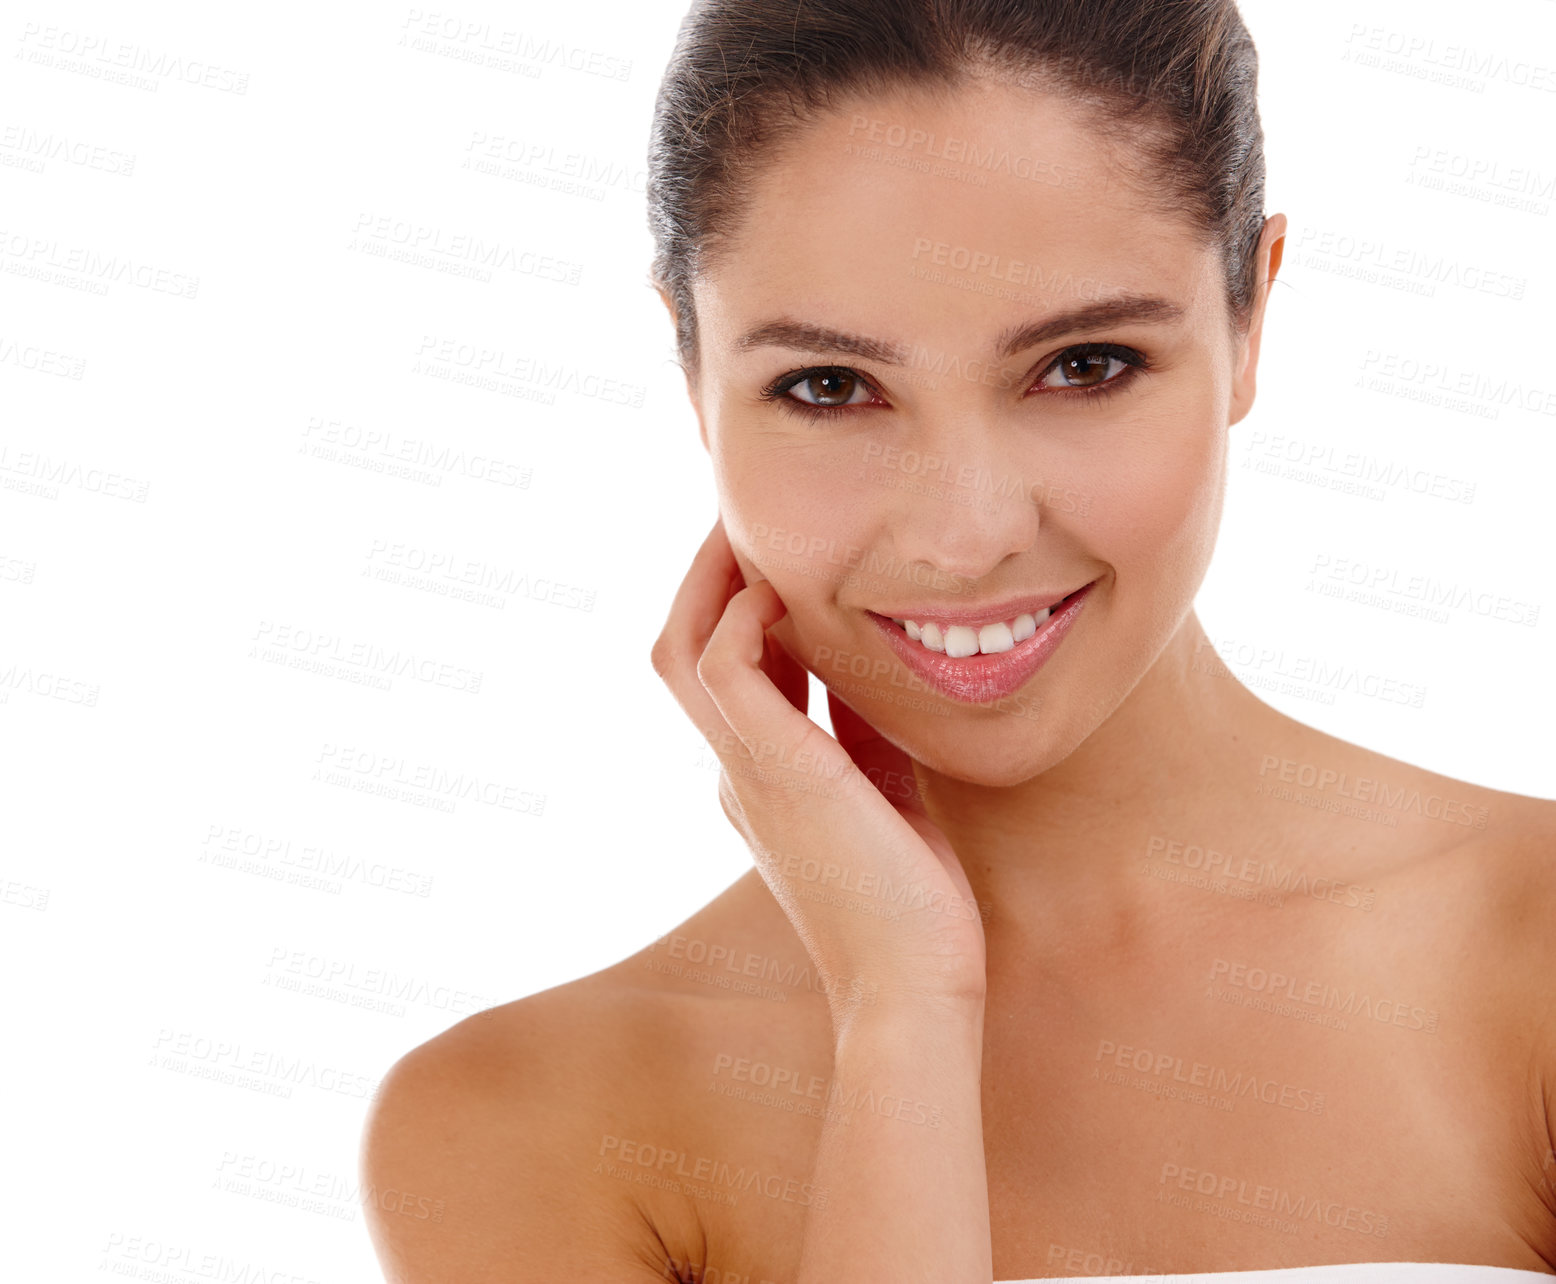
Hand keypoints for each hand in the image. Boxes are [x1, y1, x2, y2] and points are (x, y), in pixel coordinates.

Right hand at [650, 516, 987, 1018]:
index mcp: (761, 777)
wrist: (912, 988)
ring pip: (683, 646)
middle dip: (710, 573)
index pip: (729, 670)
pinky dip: (739, 616)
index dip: (742, 604)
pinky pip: (722, 667)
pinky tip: (784, 591)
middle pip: (683, 645)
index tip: (782, 553)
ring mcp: (745, 770)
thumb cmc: (912, 906)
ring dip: (711, 578)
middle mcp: (737, 769)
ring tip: (750, 526)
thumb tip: (872, 668)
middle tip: (749, 517)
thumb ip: (867, 733)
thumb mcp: (889, 794)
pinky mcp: (772, 770)